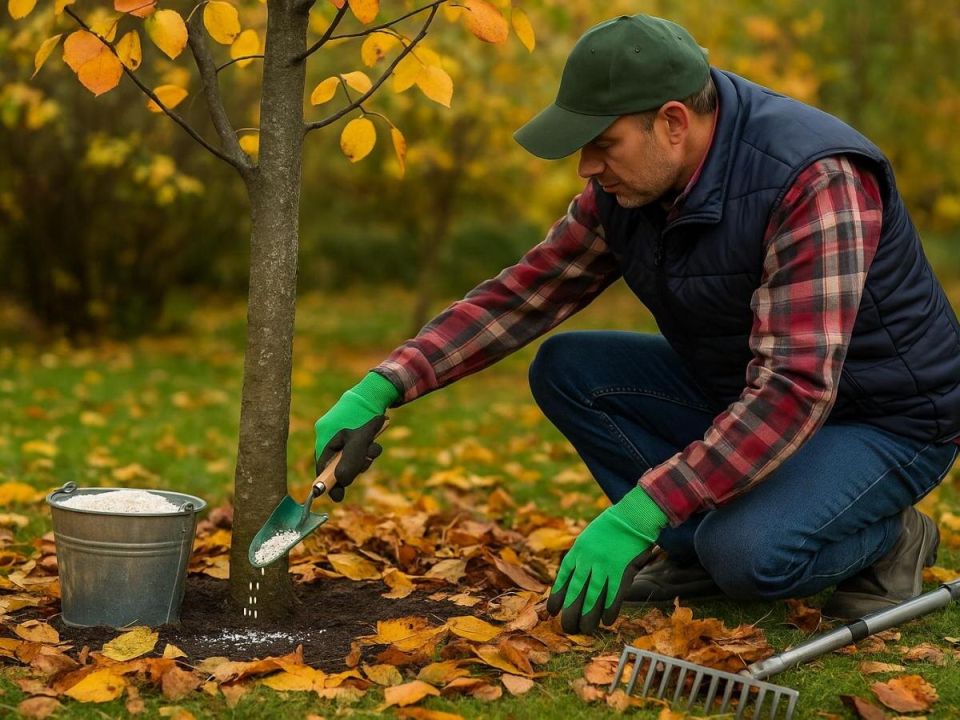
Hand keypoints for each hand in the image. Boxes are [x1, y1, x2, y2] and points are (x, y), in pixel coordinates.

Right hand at [314, 372, 398, 501]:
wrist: (377, 392)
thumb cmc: (366, 417)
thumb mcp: (359, 443)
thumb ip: (349, 463)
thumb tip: (341, 483)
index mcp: (324, 435)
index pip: (322, 464)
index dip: (329, 482)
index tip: (337, 496)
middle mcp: (329, 434)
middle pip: (337, 462)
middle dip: (354, 466)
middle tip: (365, 463)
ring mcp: (341, 431)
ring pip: (350, 456)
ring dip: (364, 457)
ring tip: (373, 449)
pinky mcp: (353, 429)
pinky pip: (356, 447)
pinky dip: (366, 449)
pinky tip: (375, 443)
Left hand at [547, 487, 666, 633]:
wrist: (632, 517)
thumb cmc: (611, 528)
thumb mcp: (588, 538)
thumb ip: (581, 558)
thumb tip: (573, 579)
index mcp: (578, 551)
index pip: (563, 578)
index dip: (557, 596)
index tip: (552, 611)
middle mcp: (588, 560)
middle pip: (576, 591)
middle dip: (570, 612)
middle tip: (567, 627)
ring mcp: (605, 566)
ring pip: (593, 597)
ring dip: (588, 616)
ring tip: (584, 630)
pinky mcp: (622, 571)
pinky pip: (614, 595)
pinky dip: (609, 610)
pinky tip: (606, 621)